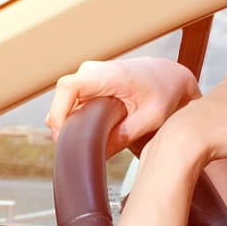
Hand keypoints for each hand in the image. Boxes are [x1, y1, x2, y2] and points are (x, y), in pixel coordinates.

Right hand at [44, 56, 200, 158]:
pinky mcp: (88, 84)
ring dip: (70, 124)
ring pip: (65, 103)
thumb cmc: (163, 92)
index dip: (58, 112)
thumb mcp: (151, 118)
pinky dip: (76, 119)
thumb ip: (125, 135)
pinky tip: (90, 133)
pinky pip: (72, 103)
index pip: (68, 87)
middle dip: (63, 125)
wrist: (168, 76)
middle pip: (62, 99)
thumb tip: (99, 154)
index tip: (62, 135)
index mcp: (108, 74)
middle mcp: (92, 71)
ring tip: (87, 142)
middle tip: (77, 149)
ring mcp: (87, 76)